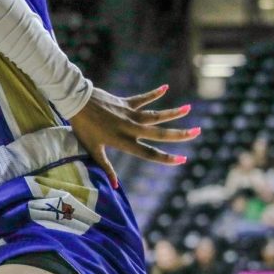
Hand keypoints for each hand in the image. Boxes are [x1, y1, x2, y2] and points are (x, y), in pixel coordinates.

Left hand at [68, 85, 199, 187]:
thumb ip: (106, 167)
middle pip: (159, 133)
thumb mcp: (93, 149)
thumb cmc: (83, 129)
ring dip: (172, 112)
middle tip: (197, 132)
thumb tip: (115, 186)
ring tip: (189, 108)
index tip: (183, 160)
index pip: (148, 153)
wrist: (76, 104)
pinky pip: (142, 98)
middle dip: (179, 134)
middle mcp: (130, 128)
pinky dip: (154, 93)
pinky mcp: (125, 103)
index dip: (166, 158)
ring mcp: (129, 114)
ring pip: (155, 114)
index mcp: (123, 141)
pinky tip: (165, 88)